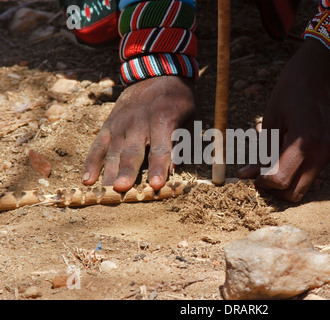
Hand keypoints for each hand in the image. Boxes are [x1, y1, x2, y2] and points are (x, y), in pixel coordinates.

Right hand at [82, 76, 195, 191]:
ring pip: (113, 151)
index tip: (155, 185)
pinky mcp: (108, 124)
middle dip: (126, 171)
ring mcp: (120, 123)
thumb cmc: (178, 101)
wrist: (157, 72)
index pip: (160, 149)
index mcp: (163, 121)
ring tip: (105, 192)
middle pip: (132, 151)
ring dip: (108, 172)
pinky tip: (88, 180)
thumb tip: (173, 170)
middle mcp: (138, 122)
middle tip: (121, 190)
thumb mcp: (189, 118)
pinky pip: (97, 145)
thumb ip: (181, 143)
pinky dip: (91, 163)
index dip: (158, 168)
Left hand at [238, 39, 329, 201]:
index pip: (280, 180)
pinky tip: (282, 159)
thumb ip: (261, 153)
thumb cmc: (290, 91)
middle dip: (274, 190)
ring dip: (284, 184)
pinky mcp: (329, 152)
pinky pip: (310, 175)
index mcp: (302, 143)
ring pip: (303, 188)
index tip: (251, 175)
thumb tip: (245, 176)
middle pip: (294, 194)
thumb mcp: (270, 121)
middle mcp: (320, 153)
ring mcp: (328, 154)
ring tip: (269, 167)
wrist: (319, 73)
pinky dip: (294, 175)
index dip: (262, 183)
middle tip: (259, 177)